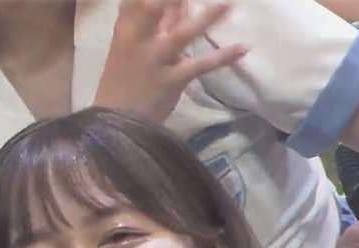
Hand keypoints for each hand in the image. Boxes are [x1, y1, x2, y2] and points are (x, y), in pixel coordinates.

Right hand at [94, 0, 246, 122]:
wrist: (115, 124)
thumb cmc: (122, 82)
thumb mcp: (130, 47)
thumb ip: (153, 22)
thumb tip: (178, 2)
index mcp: (125, 29)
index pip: (137, 1)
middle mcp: (137, 41)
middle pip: (153, 8)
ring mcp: (154, 61)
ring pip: (181, 35)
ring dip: (206, 19)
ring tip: (228, 4)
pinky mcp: (171, 80)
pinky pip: (200, 66)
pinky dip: (222, 57)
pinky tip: (243, 48)